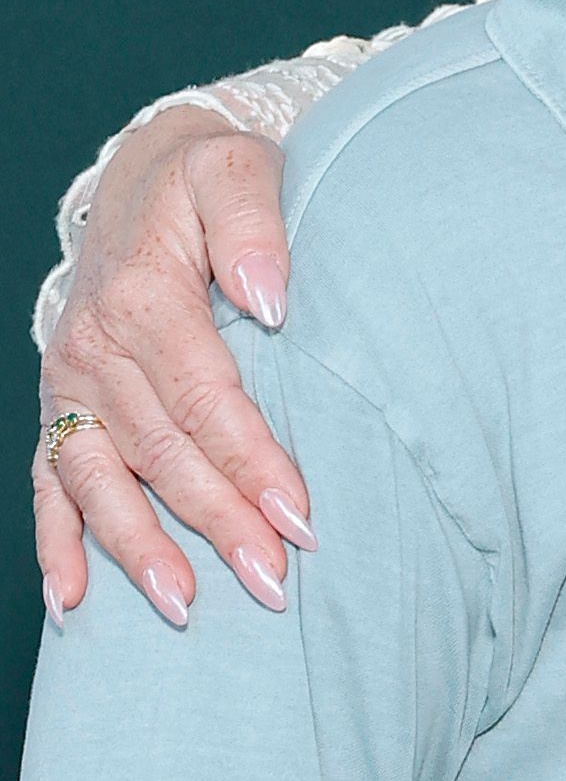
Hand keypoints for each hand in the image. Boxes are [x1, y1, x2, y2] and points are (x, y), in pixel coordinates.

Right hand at [36, 108, 303, 625]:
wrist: (145, 180)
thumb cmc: (207, 184)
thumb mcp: (236, 171)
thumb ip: (254, 224)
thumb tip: (270, 297)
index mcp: (141, 296)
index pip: (204, 397)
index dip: (252, 460)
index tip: (301, 516)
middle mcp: (93, 349)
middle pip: (161, 451)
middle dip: (217, 521)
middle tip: (273, 583)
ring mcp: (69, 386)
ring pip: (100, 481)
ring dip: (140, 548)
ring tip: (184, 609)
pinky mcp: (59, 410)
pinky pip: (49, 484)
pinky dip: (57, 545)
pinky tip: (72, 604)